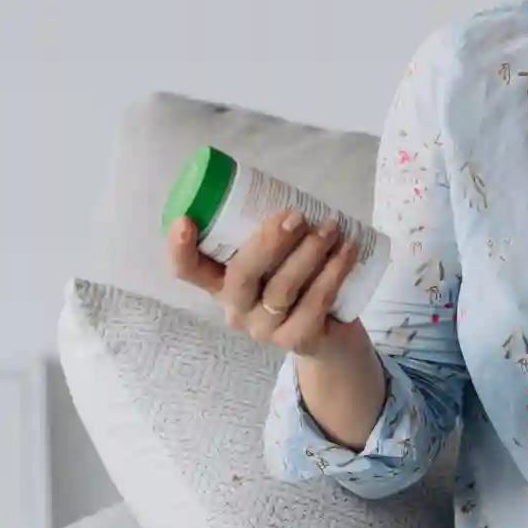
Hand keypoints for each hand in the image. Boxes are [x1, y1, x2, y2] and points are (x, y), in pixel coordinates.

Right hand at [168, 210, 369, 359]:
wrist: (332, 334)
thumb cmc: (297, 283)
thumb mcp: (275, 258)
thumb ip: (269, 231)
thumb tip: (285, 188)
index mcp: (221, 283)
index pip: (188, 271)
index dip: (180, 249)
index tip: (185, 220)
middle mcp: (236, 309)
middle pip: (240, 276)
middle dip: (267, 242)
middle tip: (295, 216)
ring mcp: (265, 328)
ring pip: (282, 289)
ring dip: (309, 252)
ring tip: (331, 226)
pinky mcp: (297, 339)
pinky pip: (314, 304)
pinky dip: (333, 273)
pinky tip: (347, 250)